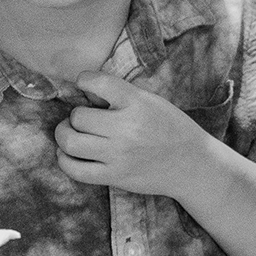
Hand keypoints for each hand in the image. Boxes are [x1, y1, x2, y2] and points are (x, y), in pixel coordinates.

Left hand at [54, 71, 207, 197]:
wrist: (191, 163)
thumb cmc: (169, 127)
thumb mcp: (150, 101)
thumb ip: (120, 94)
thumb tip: (84, 92)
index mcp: (137, 103)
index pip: (98, 82)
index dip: (83, 79)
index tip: (84, 83)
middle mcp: (127, 129)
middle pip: (78, 117)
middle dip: (76, 115)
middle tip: (83, 118)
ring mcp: (119, 155)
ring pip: (70, 142)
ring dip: (64, 135)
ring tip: (71, 133)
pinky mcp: (115, 176)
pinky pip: (76, 170)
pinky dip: (64, 160)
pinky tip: (68, 154)